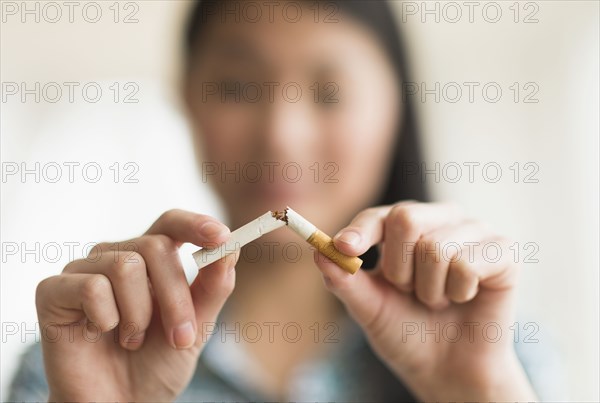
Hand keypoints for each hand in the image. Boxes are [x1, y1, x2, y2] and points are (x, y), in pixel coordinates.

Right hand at [35, 210, 237, 400]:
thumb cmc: (156, 364)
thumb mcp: (196, 327)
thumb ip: (213, 287)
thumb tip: (229, 248)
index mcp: (150, 260)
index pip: (171, 223)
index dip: (195, 224)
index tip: (221, 237)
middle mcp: (116, 256)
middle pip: (155, 247)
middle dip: (176, 298)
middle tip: (180, 338)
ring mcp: (83, 271)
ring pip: (125, 266)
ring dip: (139, 315)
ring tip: (132, 340)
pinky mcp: (53, 292)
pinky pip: (91, 287)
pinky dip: (106, 320)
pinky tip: (100, 334)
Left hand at [314, 202, 536, 400]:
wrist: (449, 371)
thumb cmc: (408, 333)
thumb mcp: (370, 309)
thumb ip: (345, 281)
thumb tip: (318, 251)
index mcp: (406, 227)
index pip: (379, 216)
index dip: (361, 231)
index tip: (345, 247)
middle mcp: (441, 219)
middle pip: (407, 218)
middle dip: (399, 270)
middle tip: (411, 293)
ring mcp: (474, 231)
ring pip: (436, 247)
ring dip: (429, 289)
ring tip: (438, 301)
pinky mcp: (504, 251)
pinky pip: (468, 262)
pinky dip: (459, 292)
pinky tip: (464, 299)